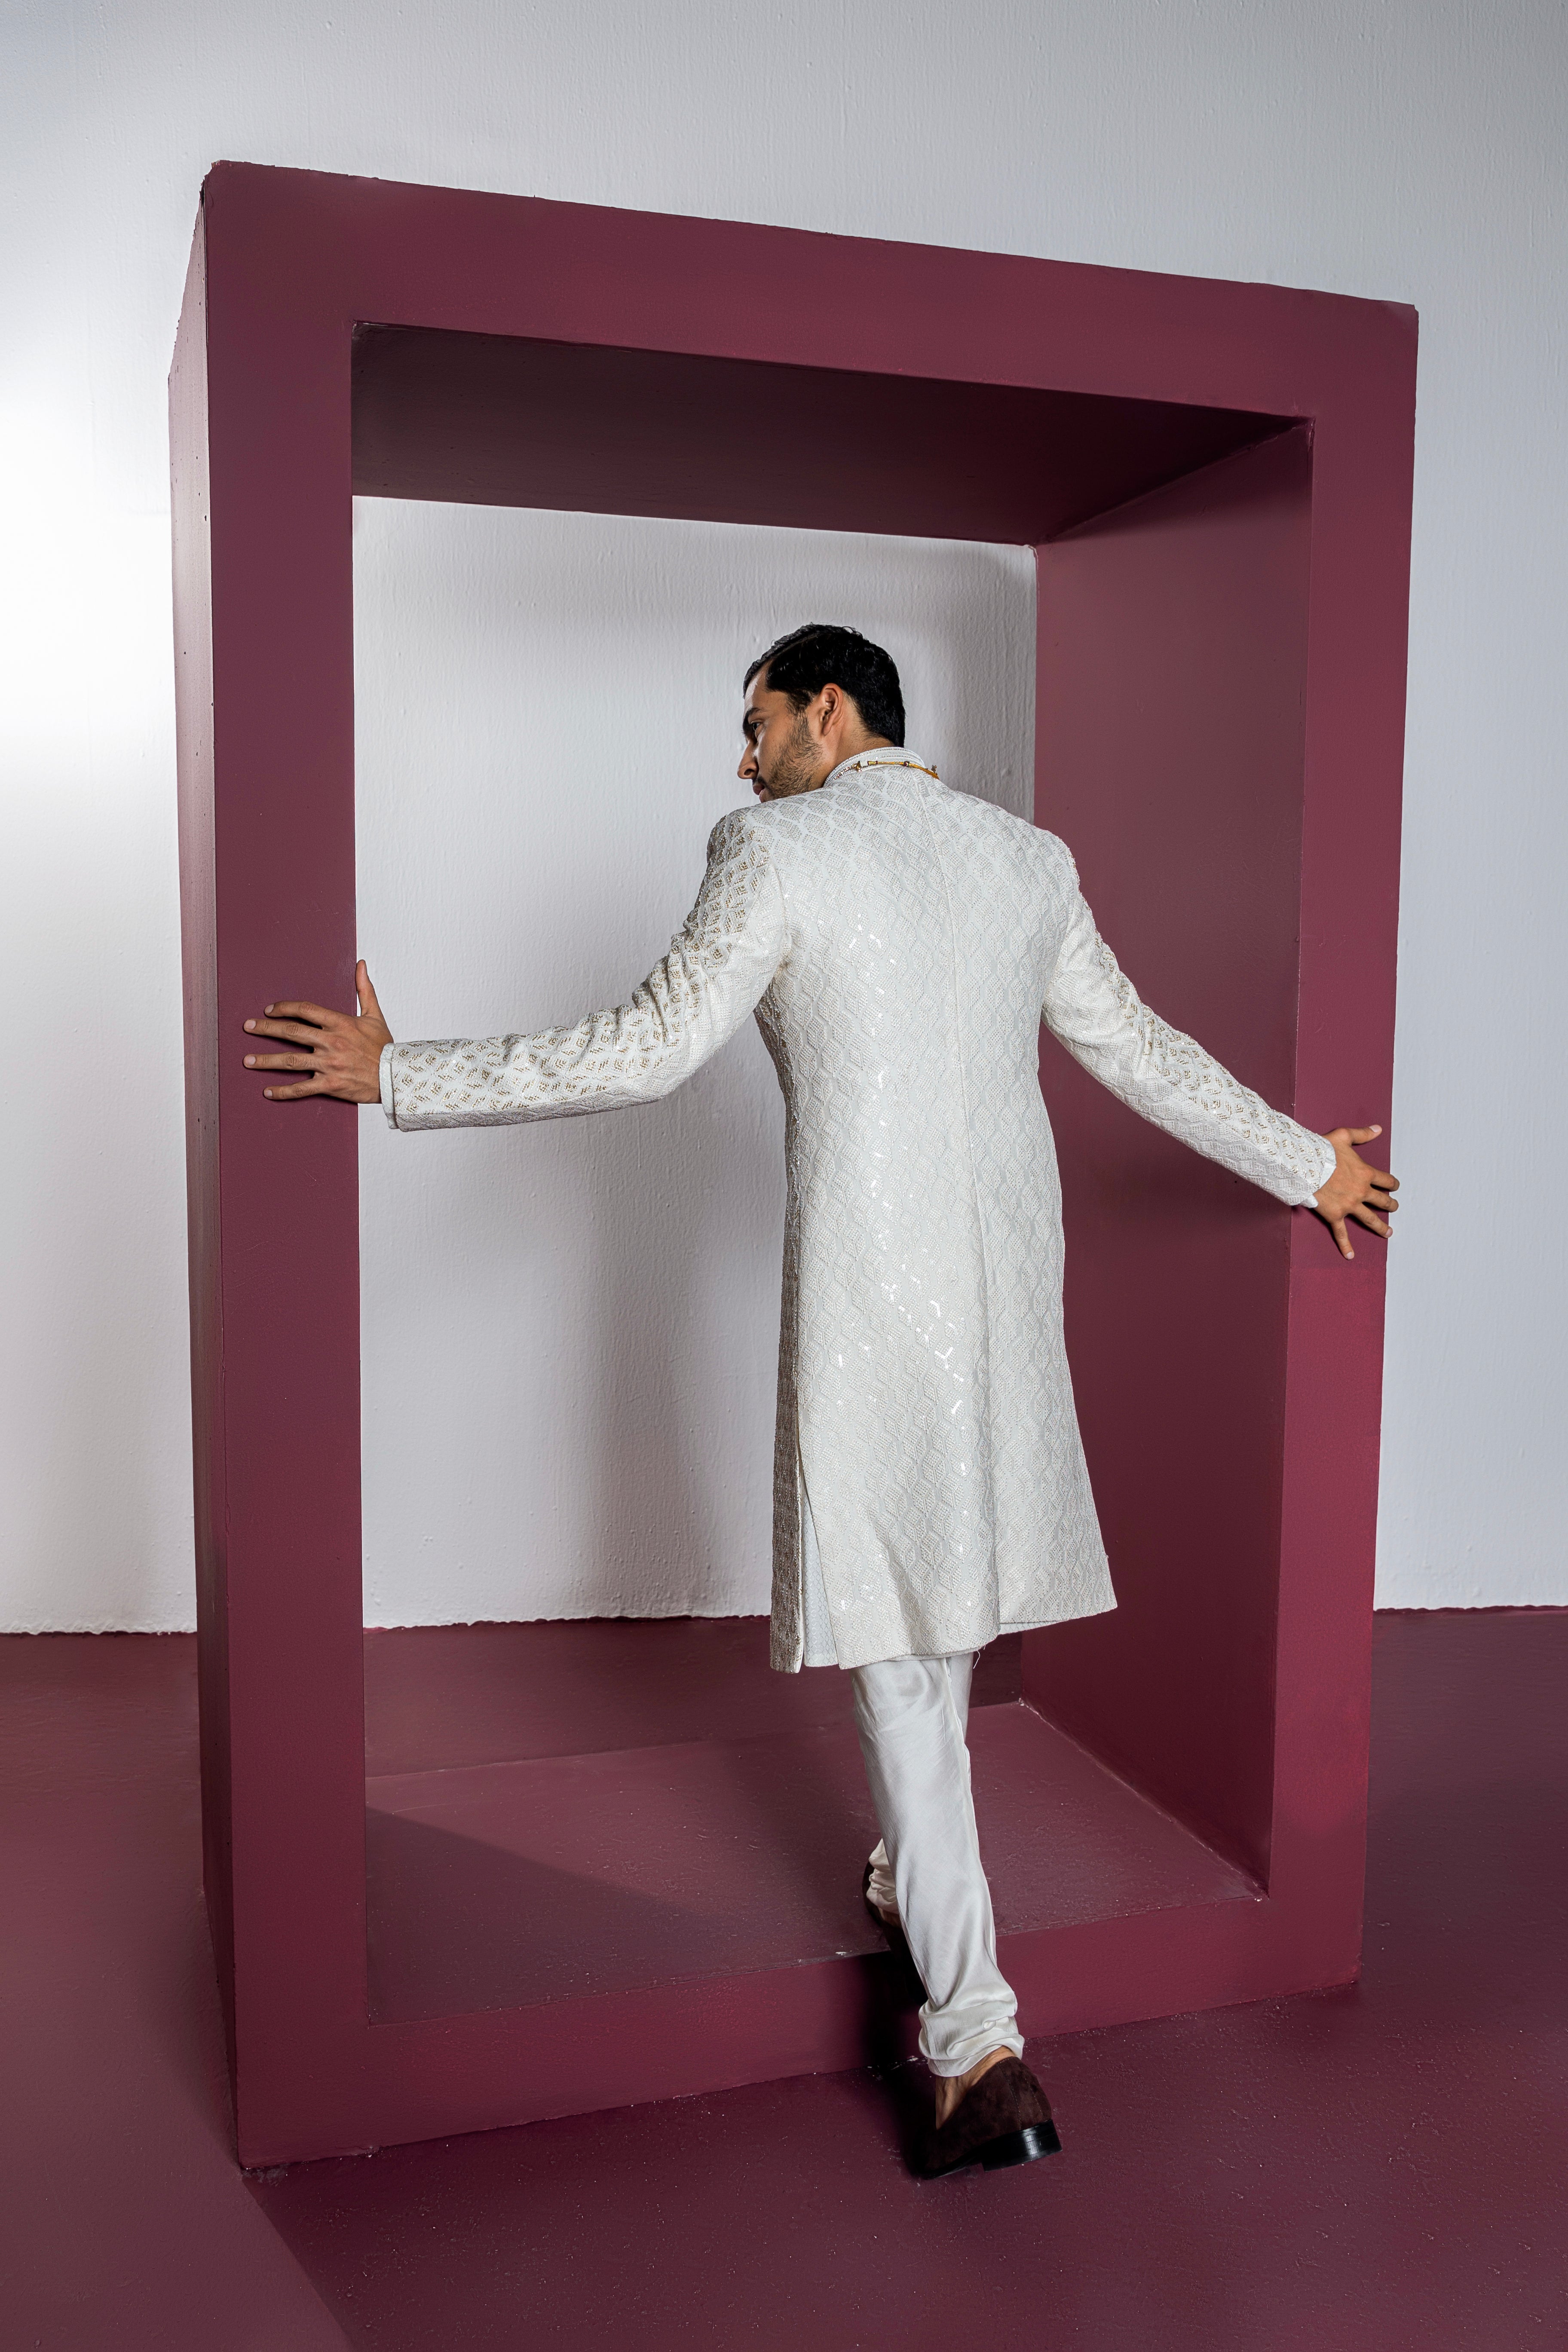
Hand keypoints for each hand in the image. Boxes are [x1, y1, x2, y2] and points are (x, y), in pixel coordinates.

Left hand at [243, 961, 391, 1103]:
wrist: (396, 1076)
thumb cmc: (384, 1047)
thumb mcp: (375, 1015)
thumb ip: (364, 989)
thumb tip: (361, 964)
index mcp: (339, 1023)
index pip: (305, 1010)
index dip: (284, 1007)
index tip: (270, 1010)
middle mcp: (331, 1042)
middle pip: (290, 1032)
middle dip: (265, 1028)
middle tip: (247, 1027)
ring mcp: (329, 1064)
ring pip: (290, 1061)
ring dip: (266, 1060)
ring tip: (247, 1060)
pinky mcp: (330, 1084)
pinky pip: (302, 1088)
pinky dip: (283, 1091)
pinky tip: (268, 1091)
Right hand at [1312, 1125, 1398, 1259]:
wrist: (1304, 1165)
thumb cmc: (1322, 1149)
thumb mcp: (1344, 1136)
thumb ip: (1363, 1134)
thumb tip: (1379, 1129)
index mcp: (1366, 1173)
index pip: (1386, 1180)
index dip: (1393, 1183)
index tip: (1395, 1186)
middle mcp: (1361, 1191)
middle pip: (1382, 1200)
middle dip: (1390, 1204)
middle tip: (1394, 1206)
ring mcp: (1349, 1205)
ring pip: (1369, 1219)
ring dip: (1381, 1226)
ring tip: (1389, 1232)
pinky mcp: (1334, 1215)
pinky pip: (1341, 1233)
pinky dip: (1346, 1245)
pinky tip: (1351, 1256)